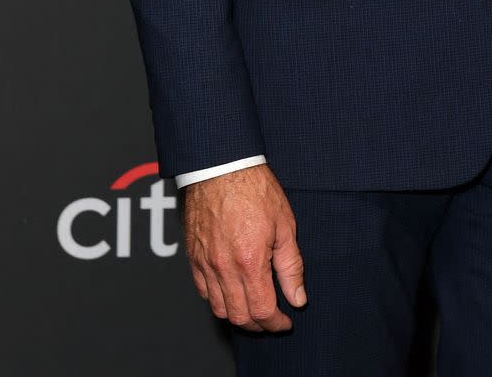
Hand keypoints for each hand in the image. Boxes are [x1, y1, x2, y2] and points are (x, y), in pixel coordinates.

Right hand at [180, 163, 306, 331]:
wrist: (221, 166)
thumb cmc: (254, 189)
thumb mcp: (284, 224)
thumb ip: (291, 266)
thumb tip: (298, 298)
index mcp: (249, 261)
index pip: (262, 310)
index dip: (276, 323)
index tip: (286, 321)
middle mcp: (224, 268)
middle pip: (239, 316)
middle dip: (259, 324)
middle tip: (272, 318)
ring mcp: (205, 264)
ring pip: (219, 308)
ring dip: (238, 315)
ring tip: (253, 308)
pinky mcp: (193, 257)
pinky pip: (203, 291)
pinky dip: (218, 300)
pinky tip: (231, 292)